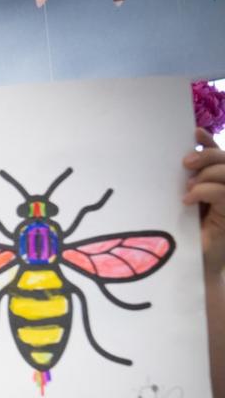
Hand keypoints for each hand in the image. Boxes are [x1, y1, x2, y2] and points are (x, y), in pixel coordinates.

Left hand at [183, 127, 224, 270]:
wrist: (191, 266)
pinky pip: (224, 193)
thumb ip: (183, 183)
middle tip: (185, 164)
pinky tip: (188, 199)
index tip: (193, 132)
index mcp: (216, 184)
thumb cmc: (181, 236)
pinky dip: (205, 191)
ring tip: (187, 187)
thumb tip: (177, 160)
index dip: (208, 141)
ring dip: (206, 175)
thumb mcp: (179, 203)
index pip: (219, 155)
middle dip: (207, 155)